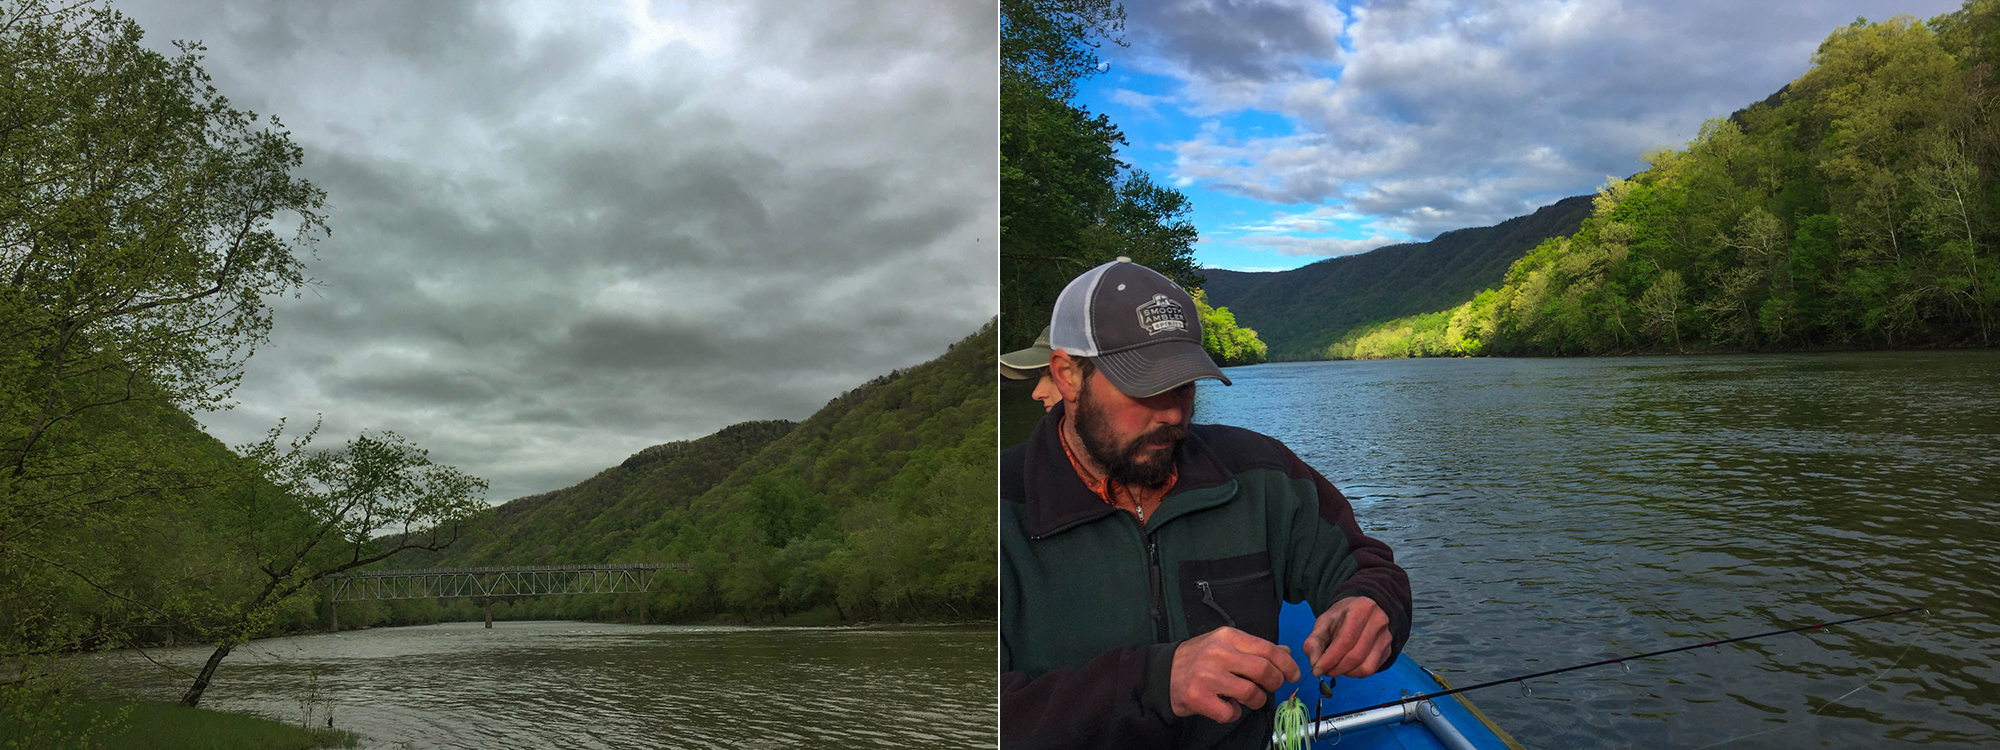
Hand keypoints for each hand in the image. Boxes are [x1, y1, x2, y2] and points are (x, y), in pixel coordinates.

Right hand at [1169, 626, 1300, 723]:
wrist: (1163, 673)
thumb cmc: (1199, 658)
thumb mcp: (1225, 644)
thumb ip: (1255, 648)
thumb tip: (1286, 652)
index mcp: (1228, 637)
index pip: (1267, 649)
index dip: (1286, 664)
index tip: (1293, 675)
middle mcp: (1218, 654)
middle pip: (1264, 671)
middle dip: (1275, 683)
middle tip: (1271, 687)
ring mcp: (1207, 676)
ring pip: (1251, 693)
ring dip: (1256, 700)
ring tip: (1248, 698)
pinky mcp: (1199, 698)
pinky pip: (1231, 712)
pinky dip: (1234, 713)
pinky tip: (1227, 706)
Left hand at [1302, 597, 1392, 677]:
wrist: (1363, 609)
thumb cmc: (1342, 615)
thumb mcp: (1324, 622)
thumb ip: (1315, 641)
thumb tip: (1314, 663)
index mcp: (1361, 609)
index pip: (1346, 640)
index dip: (1330, 658)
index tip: (1316, 669)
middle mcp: (1378, 622)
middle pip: (1356, 656)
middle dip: (1336, 668)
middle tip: (1323, 671)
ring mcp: (1386, 637)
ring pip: (1366, 667)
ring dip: (1346, 673)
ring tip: (1334, 668)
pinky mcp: (1388, 650)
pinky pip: (1371, 669)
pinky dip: (1355, 673)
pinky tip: (1346, 666)